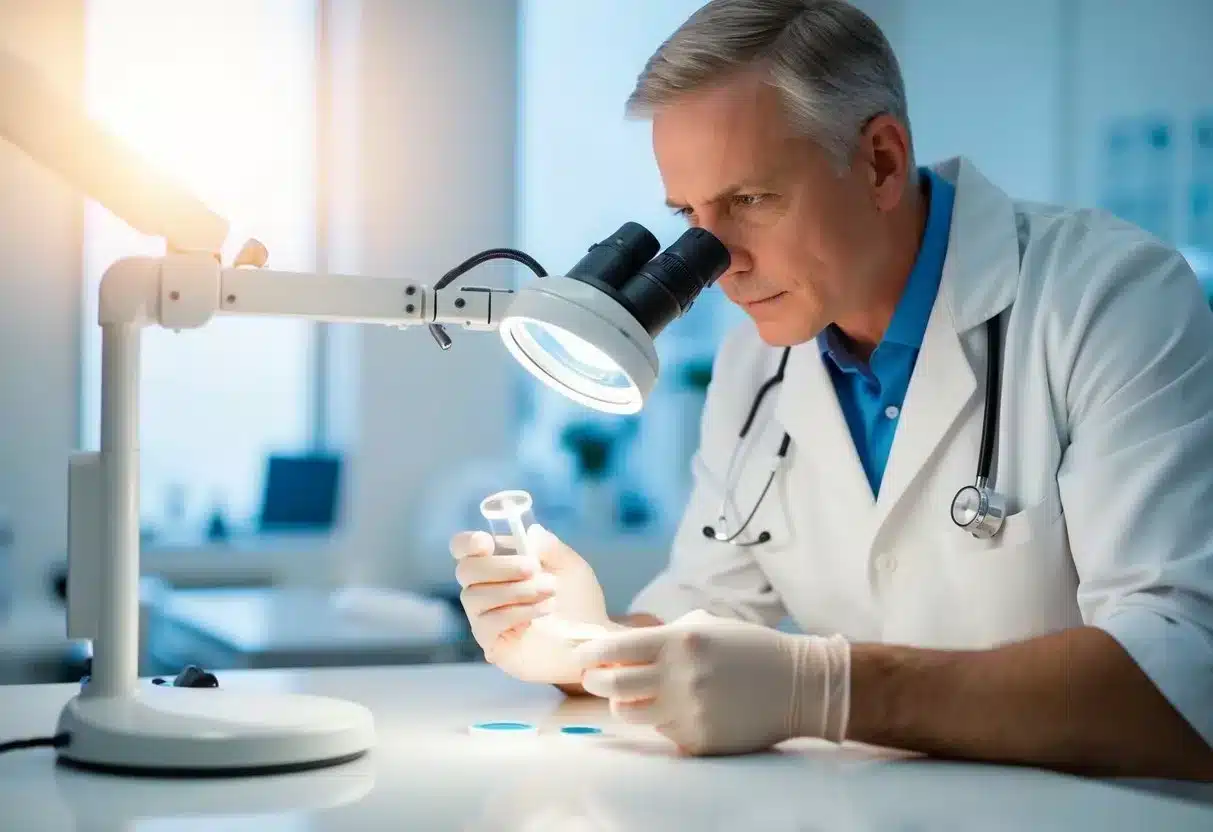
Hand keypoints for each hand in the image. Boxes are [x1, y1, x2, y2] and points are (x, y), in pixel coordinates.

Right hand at [451, 523, 612, 683]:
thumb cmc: (578, 603)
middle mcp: (484, 591)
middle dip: (499, 566)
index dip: (467, 543)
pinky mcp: (491, 644)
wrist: (593, 641)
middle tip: (533, 568)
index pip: (463, 550)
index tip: (487, 542)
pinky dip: (518, 611)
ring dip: (516, 589)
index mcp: (497, 566)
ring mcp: (484, 620)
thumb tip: (531, 531)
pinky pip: (488, 622)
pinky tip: (544, 610)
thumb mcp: (570, 567)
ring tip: (550, 591)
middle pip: (465, 570)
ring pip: (476, 596)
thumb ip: (549, 546)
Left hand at [576, 610, 850, 754]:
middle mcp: (679, 676)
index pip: (613, 649)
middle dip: (595, 681)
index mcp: (679, 641)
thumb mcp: (704, 626)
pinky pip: (661, 732)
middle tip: (595, 678)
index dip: (588, 655)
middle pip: (611, 685)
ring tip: (636, 695)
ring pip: (628, 713)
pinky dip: (662, 721)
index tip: (580, 657)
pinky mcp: (697, 740)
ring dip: (624, 703)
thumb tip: (611, 646)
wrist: (797, 685)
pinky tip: (683, 709)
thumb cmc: (747, 648)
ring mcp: (688, 712)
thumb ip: (659, 637)